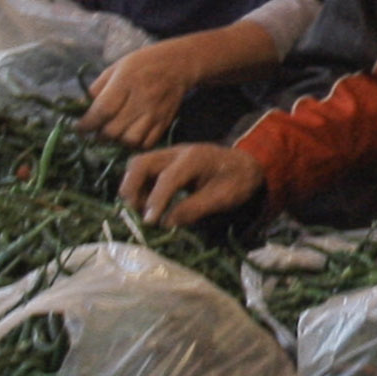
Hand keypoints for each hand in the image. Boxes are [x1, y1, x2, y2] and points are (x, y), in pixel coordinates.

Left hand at [82, 42, 203, 149]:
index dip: (87, 124)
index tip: (79, 128)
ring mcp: (155, 113)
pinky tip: (130, 135)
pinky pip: (147, 143)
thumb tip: (80, 108)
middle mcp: (142, 99)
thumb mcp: (116, 67)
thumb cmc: (143, 63)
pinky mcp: (165, 122)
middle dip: (100, 134)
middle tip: (96, 130)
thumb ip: (97, 88)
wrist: (179, 64)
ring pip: (130, 141)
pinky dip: (135, 144)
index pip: (103, 110)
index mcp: (126, 81)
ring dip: (117, 141)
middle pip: (114, 130)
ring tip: (114, 133)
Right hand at [121, 143, 265, 227]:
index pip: (167, 178)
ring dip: (132, 188)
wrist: (244, 164)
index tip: (150, 222)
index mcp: (194, 159)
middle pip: (141, 162)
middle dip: (131, 188)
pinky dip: (138, 187)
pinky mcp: (165, 163)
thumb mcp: (223, 198)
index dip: (156, 200)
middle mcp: (176, 152)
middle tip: (136, 213)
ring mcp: (168, 156)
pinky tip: (145, 205)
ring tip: (140, 211)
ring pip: (137, 165)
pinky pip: (143, 171)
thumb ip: (194, 208)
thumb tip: (166, 223)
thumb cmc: (237, 180)